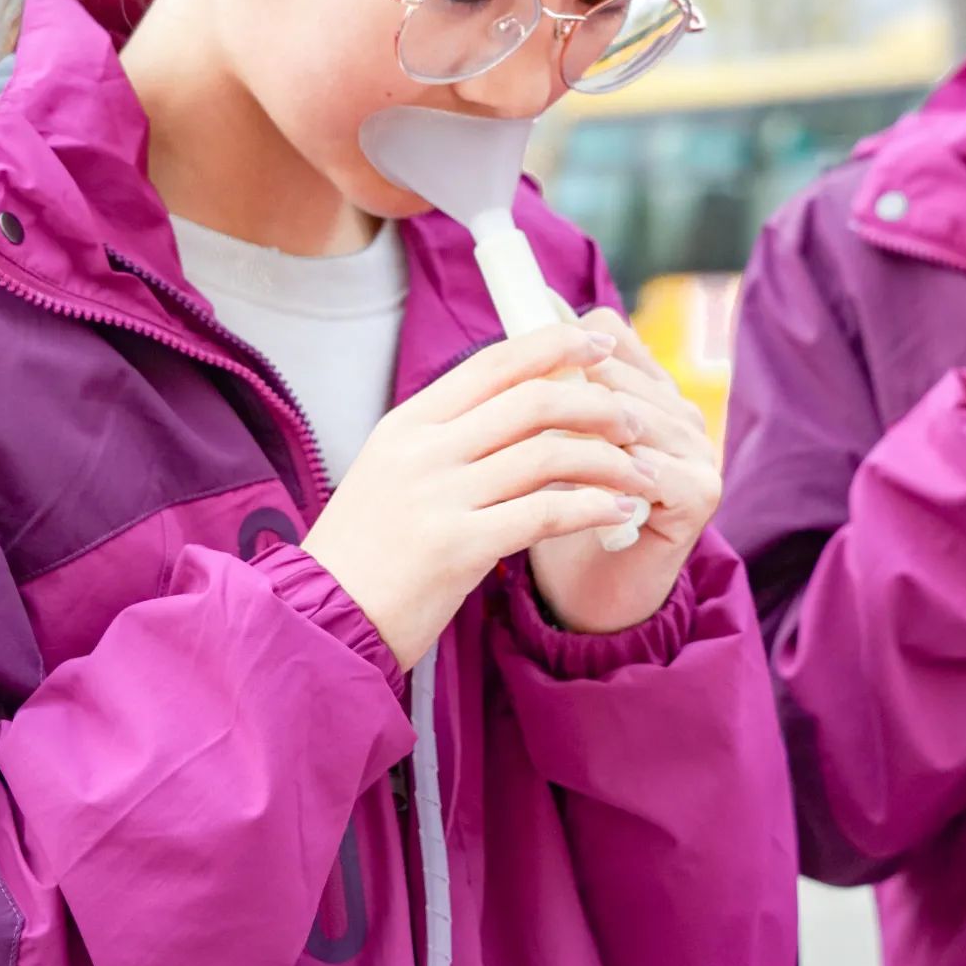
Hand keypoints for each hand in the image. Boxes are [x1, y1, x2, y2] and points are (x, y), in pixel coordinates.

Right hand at [302, 322, 657, 669]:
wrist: (323, 622)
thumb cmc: (367, 551)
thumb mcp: (392, 473)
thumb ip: (447, 439)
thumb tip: (518, 403)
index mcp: (408, 424)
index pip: (493, 363)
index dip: (553, 345)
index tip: (599, 342)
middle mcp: (422, 451)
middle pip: (531, 400)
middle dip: (597, 401)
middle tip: (634, 417)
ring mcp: (437, 498)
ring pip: (547, 455)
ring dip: (608, 459)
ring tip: (642, 471)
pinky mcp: (455, 549)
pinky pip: (543, 515)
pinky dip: (592, 507)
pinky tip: (620, 511)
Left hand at [529, 308, 721, 635]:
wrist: (587, 590)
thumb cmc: (562, 507)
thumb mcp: (549, 435)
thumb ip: (553, 379)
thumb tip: (533, 301)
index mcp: (648, 384)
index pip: (607, 334)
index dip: (560, 342)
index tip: (517, 355)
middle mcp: (680, 409)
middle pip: (615, 374)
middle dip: (564, 392)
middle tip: (516, 419)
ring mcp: (698, 448)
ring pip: (630, 417)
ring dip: (581, 434)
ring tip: (536, 455)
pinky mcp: (702, 492)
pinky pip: (653, 469)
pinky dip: (614, 476)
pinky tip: (585, 489)